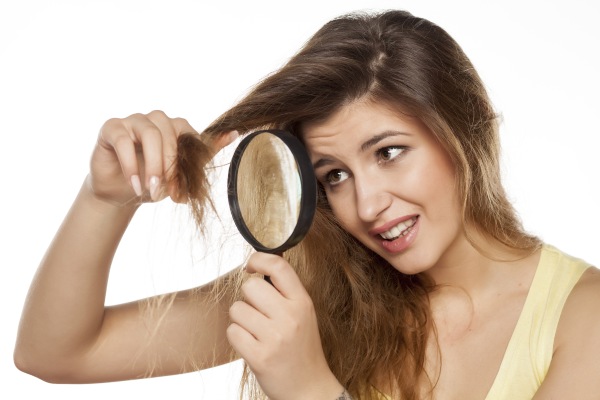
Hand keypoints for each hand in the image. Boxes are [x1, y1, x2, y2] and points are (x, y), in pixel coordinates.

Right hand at [88, 110, 236, 205]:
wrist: (121, 193)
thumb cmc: (154, 181)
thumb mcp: (182, 172)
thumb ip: (205, 153)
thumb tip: (234, 134)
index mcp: (177, 127)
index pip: (189, 137)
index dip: (187, 166)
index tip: (182, 194)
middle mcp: (156, 120)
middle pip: (170, 135)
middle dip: (170, 168)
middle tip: (166, 193)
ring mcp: (134, 121)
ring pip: (150, 134)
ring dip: (153, 166)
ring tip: (151, 189)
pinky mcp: (112, 128)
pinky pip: (123, 140)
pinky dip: (131, 164)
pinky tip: (135, 184)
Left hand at [227, 253, 343, 399]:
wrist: (308, 388)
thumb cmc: (301, 348)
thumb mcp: (303, 314)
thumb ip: (285, 291)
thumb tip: (259, 264)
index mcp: (302, 302)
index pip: (279, 267)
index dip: (259, 260)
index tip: (250, 266)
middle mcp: (290, 317)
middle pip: (250, 287)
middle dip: (248, 298)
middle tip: (258, 313)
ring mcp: (275, 338)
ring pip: (237, 309)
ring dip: (241, 320)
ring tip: (257, 332)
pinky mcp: (260, 356)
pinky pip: (233, 331)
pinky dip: (238, 337)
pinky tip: (252, 345)